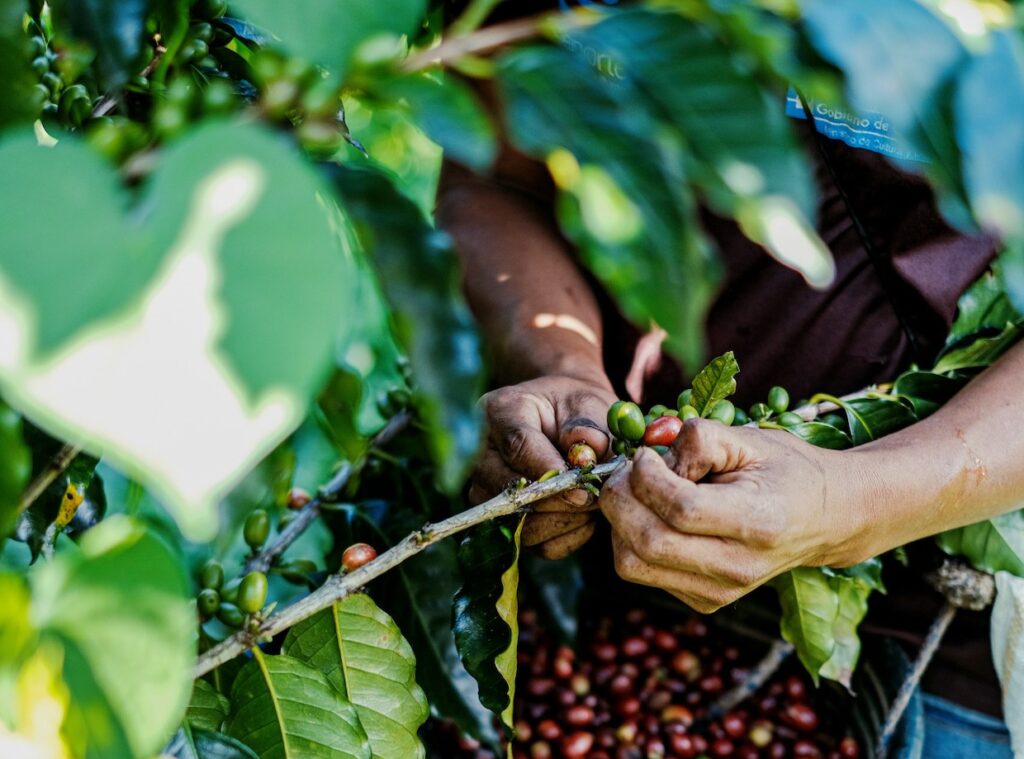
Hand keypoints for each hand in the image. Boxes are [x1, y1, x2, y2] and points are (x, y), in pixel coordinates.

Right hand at [470, 375, 617, 558]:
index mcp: (499, 412)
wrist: (567, 421)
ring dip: (565, 521)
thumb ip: (588, 427)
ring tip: (592, 502)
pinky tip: (583, 516)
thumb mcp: (587, 404)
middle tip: (593, 497)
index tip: (581, 487)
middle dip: (558, 500)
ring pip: (521, 523)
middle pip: (510, 490)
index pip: (517, 446)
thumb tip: (585, 456)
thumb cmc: (575, 409)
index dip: (549, 470)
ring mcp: (487, 490)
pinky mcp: (502, 521)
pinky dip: (565, 535)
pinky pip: (534, 543)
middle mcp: (481, 454)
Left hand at [599, 420, 869, 611]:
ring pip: (633, 565)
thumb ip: (699, 439)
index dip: (647, 477)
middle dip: (620, 499)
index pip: (682, 509)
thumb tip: (651, 458)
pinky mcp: (704, 601)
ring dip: (619, 522)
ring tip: (635, 492)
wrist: (824, 519)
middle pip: (648, 543)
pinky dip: (631, 540)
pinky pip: (642, 572)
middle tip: (626, 471)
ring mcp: (720, 592)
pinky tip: (652, 515)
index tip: (645, 454)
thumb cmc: (784, 470)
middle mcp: (738, 567)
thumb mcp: (749, 439)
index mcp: (758, 523)